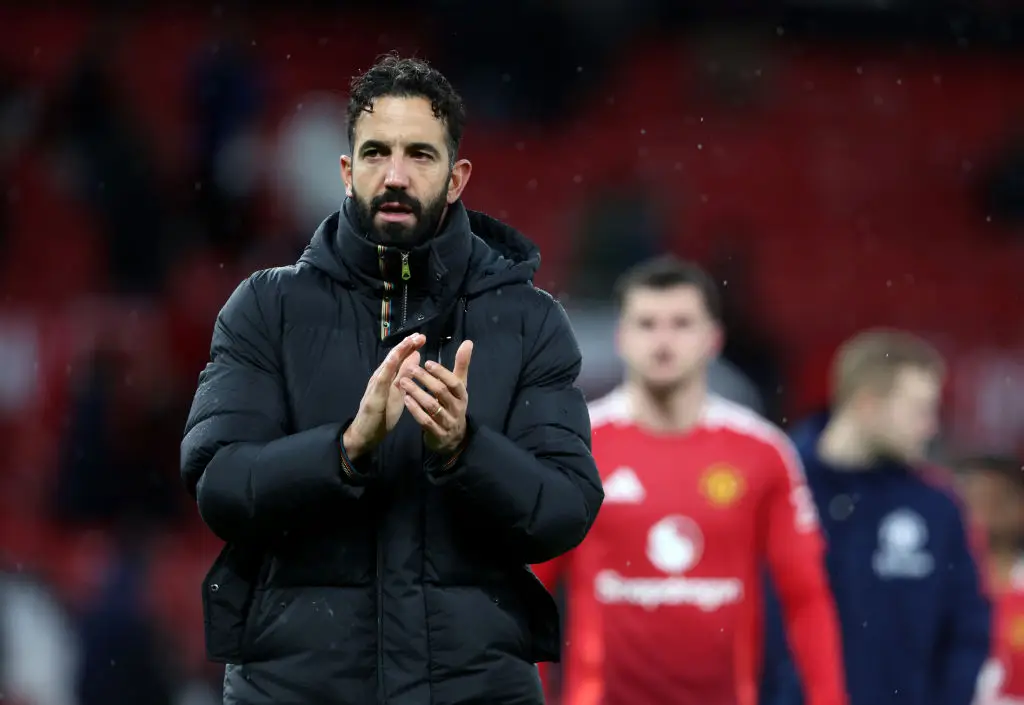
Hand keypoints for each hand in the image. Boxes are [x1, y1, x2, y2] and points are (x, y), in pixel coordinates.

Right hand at [344, 333, 424, 459]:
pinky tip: (393, 359)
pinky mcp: (373, 397)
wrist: (365, 435)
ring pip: (387, 365)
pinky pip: (381, 380)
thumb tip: (415, 357)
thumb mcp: (398, 393)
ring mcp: (375, 386)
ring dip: (398, 352)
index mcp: (387, 378)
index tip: (422, 338)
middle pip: (394, 358)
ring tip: (409, 341)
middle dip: (406, 345)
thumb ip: (405, 375)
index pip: (399, 359)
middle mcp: (380, 377)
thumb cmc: (382, 415)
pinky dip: (387, 368)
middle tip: (419, 335)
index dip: (410, 348)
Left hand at [398, 340, 472, 454]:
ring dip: (417, 393)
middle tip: (410, 369)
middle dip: (426, 380)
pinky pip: (425, 421)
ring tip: (403, 382)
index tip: (428, 363)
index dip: (442, 373)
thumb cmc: (453, 405)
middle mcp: (456, 408)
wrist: (454, 438)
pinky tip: (405, 400)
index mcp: (462, 395)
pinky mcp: (437, 433)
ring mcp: (447, 422)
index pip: (454, 383)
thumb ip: (462, 365)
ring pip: (432, 406)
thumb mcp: (459, 386)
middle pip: (441, 393)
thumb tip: (468, 342)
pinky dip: (415, 410)